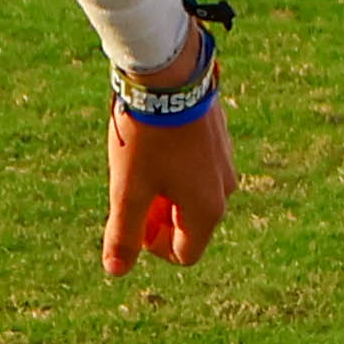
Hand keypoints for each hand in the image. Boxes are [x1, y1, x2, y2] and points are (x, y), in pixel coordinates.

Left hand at [104, 67, 232, 278]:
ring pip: (192, 194)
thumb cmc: (147, 135)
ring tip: (142, 159)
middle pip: (188, 225)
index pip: (183, 254)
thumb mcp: (127, 188)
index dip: (151, 245)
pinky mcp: (221, 139)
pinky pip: (199, 168)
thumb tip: (116, 271)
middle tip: (131, 185)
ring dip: (165, 189)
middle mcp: (225, 192)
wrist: (167, 73)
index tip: (132, 216)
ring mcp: (227, 163)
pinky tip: (155, 140)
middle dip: (157, 215)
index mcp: (206, 211)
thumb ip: (123, 233)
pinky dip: (176, 166)